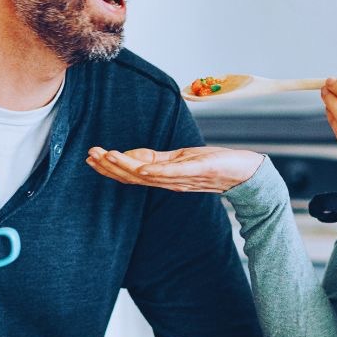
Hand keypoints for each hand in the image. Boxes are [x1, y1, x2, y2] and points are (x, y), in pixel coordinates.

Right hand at [86, 145, 264, 193]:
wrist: (245, 174)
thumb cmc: (216, 165)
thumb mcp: (184, 159)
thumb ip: (160, 160)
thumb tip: (137, 156)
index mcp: (164, 176)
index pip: (132, 172)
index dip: (111, 166)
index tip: (92, 156)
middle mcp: (169, 181)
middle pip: (133, 177)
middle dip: (110, 167)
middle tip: (91, 156)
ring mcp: (180, 179)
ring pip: (147, 176)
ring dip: (125, 167)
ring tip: (106, 156)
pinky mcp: (195, 172)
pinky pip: (172, 174)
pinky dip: (155, 173)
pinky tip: (141, 169)